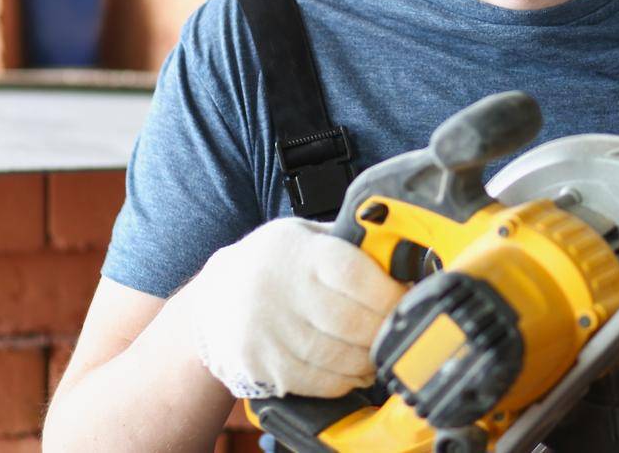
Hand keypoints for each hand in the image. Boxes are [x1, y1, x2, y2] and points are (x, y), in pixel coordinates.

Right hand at [185, 217, 405, 398]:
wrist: (214, 300)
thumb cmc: (272, 264)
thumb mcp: (303, 235)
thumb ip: (347, 244)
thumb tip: (401, 260)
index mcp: (297, 252)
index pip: (354, 274)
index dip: (388, 293)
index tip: (404, 299)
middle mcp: (278, 289)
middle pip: (350, 322)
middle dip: (383, 330)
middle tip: (397, 330)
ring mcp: (267, 331)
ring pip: (337, 357)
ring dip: (367, 360)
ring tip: (377, 352)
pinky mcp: (261, 364)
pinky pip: (317, 381)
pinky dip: (344, 381)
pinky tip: (354, 372)